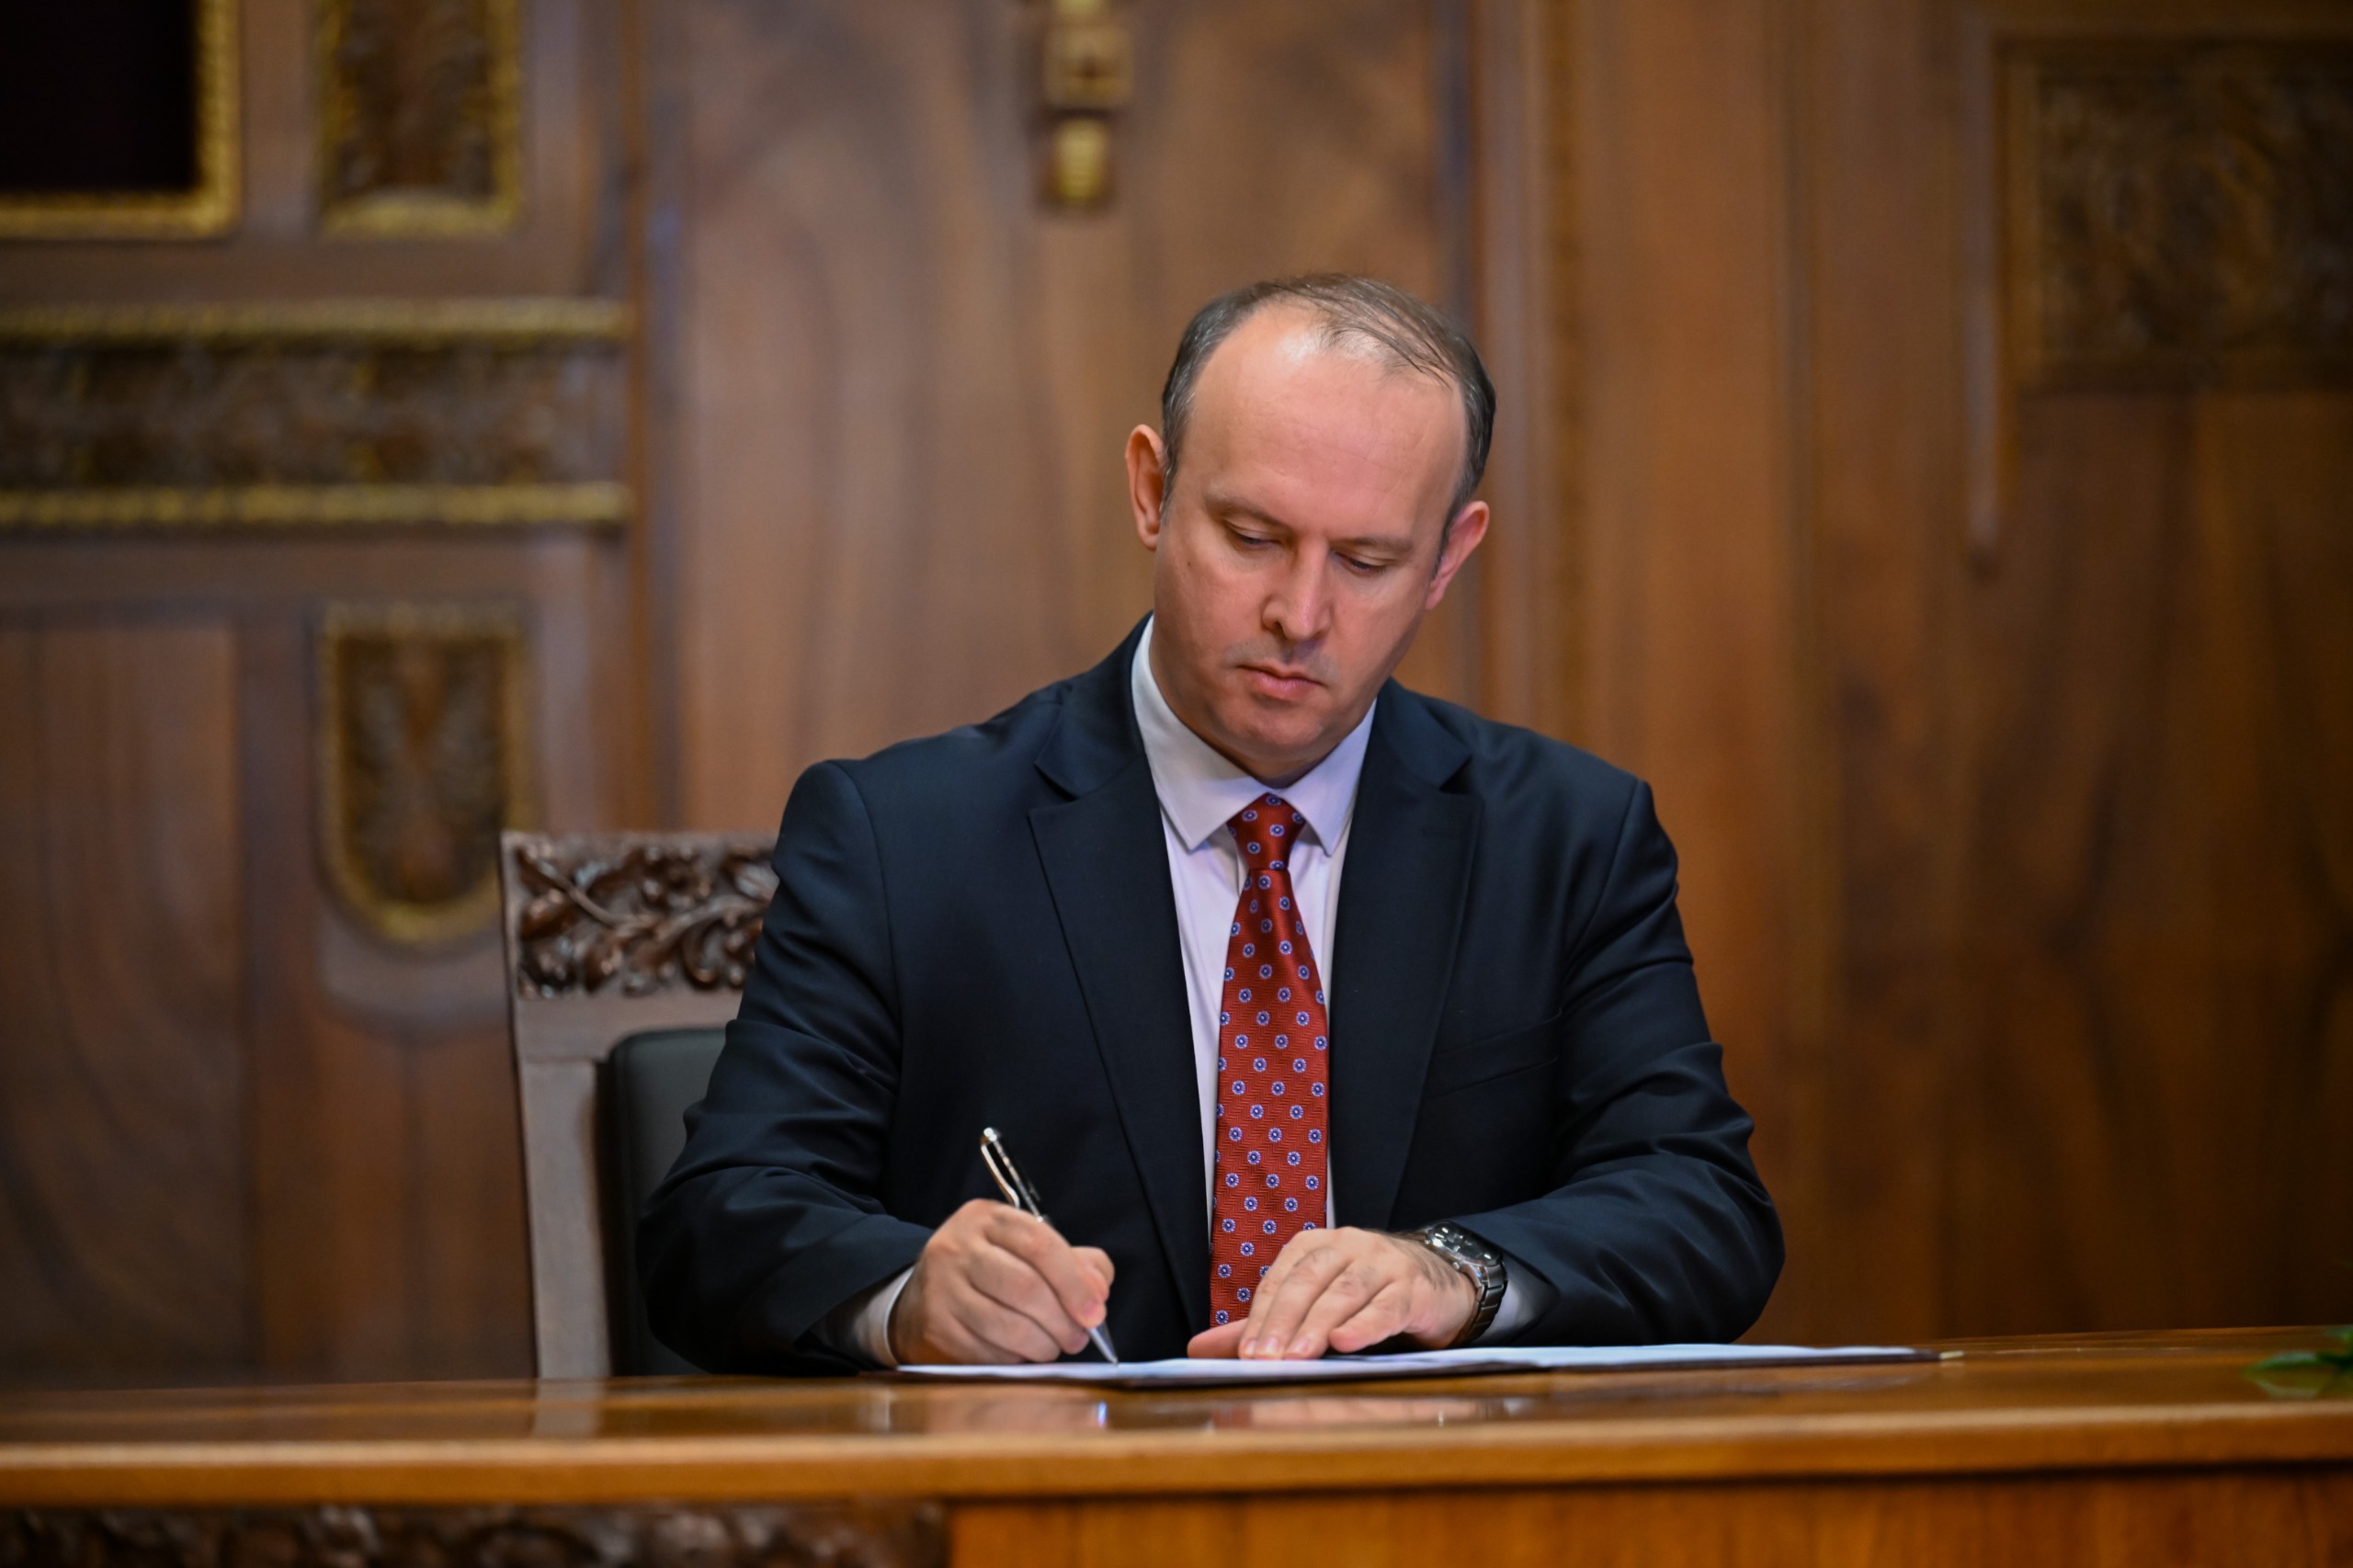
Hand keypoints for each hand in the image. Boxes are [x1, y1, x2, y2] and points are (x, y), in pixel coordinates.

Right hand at [887, 1199, 1113, 1363]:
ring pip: (1007, 1325)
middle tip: (1078, 1338)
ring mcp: (942, 1287)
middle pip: (1025, 1287)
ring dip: (1043, 1345)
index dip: (1074, 1282)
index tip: (1095, 1312)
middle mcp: (959, 1247)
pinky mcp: (936, 1326)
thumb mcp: (1027, 1249)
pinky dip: (1015, 1360)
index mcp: (989, 1219)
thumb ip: (1074, 1262)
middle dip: (1062, 1320)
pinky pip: (988, 1352)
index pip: (1040, 1244)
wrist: (922, 1295)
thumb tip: (1098, 1290)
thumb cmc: (990, 1269)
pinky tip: (1022, 1355)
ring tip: (1054, 1348)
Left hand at [1183, 1227, 1475, 1359]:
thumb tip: (1199, 1349)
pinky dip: (1366, 1323)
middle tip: (1264, 1359)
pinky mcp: (1415, 1287)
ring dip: (1318, 1324)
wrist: (1439, 1283)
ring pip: (1345, 1291)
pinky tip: (1347, 1342)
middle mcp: (1348, 1246)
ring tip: (1298, 1356)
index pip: (1280, 1280)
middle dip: (1283, 1321)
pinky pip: (1388, 1304)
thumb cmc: (1367, 1295)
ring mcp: (1384, 1262)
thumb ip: (1262, 1325)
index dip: (1261, 1316)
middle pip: (1308, 1281)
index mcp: (1315, 1247)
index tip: (1244, 1354)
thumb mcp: (1314, 1304)